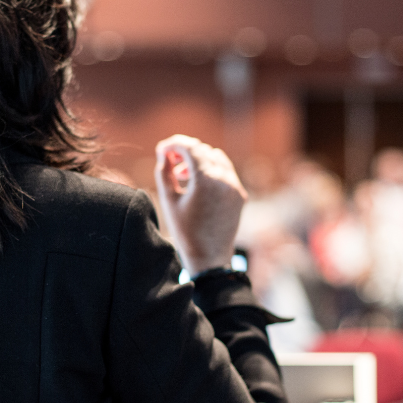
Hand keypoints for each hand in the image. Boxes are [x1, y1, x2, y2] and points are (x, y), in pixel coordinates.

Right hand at [154, 135, 246, 276]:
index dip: (174, 145)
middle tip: (169, 160)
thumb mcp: (169, 201)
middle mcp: (225, 179)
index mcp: (206, 180)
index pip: (190, 148)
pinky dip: (211, 170)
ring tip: (182, 174)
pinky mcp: (239, 194)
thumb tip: (164, 154)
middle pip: (203, 150)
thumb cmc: (185, 232)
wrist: (209, 257)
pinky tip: (197, 183)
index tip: (162, 149)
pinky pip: (226, 172)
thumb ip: (164, 173)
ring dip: (199, 160)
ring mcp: (235, 186)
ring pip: (216, 158)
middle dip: (185, 152)